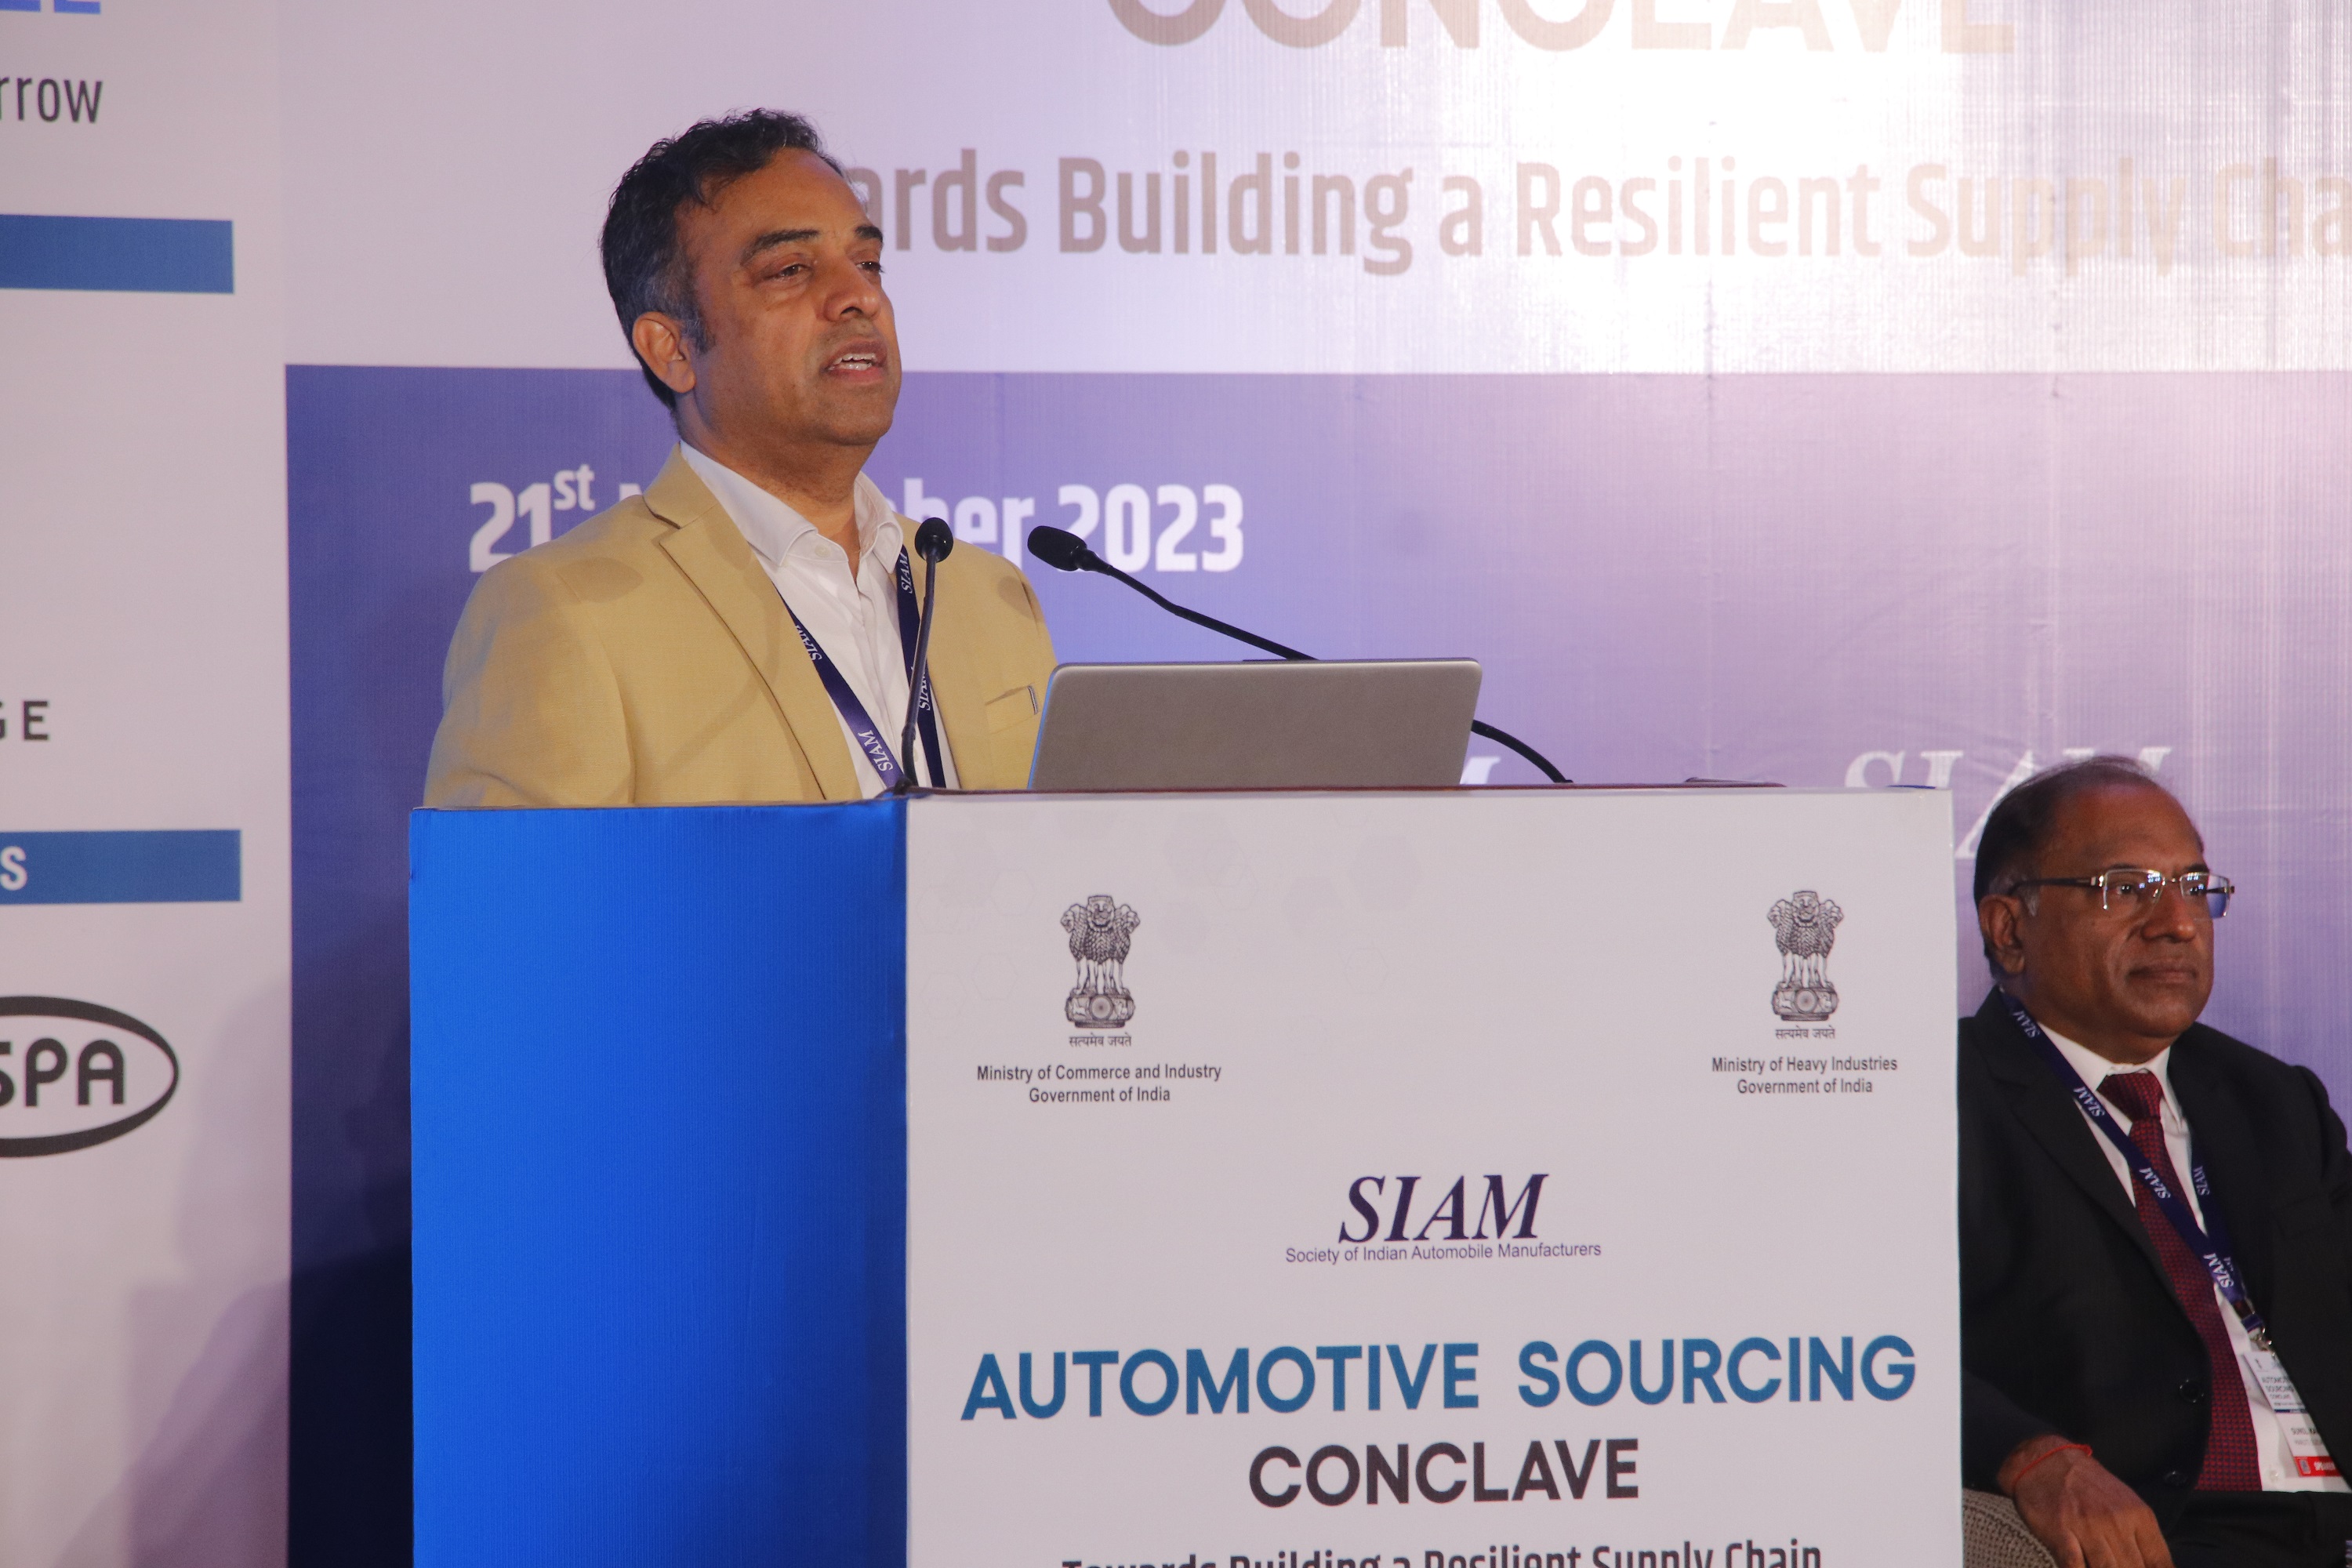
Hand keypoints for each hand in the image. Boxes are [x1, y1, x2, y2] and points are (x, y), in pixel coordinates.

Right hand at [1999, 1435, 2174, 1567]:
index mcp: (2138, 1515)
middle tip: (2120, 1566)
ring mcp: (2088, 1528)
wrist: (2047, 1460)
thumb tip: (2154, 1565)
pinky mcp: (2061, 1533)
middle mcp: (2116, 1522)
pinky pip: (2075, 1566)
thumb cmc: (2089, 1485)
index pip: (2160, 1561)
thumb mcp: (2126, 1503)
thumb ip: (2142, 1535)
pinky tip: (2081, 1567)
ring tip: (2102, 1566)